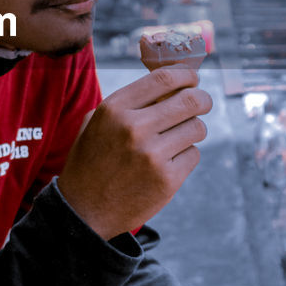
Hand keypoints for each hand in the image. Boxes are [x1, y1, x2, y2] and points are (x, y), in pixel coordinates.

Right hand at [57, 65, 211, 239]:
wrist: (83, 211)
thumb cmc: (92, 162)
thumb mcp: (97, 123)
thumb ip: (129, 102)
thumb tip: (170, 84)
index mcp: (114, 109)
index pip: (163, 78)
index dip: (185, 74)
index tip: (193, 78)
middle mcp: (134, 128)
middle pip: (190, 100)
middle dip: (202, 99)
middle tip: (203, 103)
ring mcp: (152, 155)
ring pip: (197, 128)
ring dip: (193, 130)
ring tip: (179, 137)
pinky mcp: (167, 180)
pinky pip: (193, 155)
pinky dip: (186, 156)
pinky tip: (168, 162)